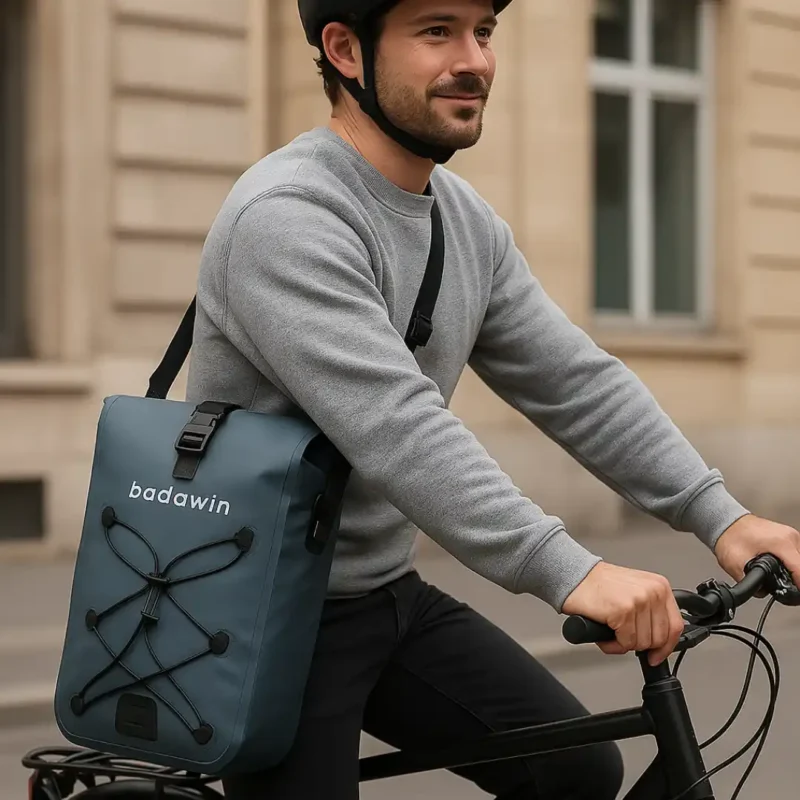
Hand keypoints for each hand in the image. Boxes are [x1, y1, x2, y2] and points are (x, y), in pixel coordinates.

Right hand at [562, 562, 684, 665]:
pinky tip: (604, 633)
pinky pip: (625, 643)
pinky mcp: (623, 611)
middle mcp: (653, 592)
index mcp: (659, 586)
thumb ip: (650, 612)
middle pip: (659, 639)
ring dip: (623, 644)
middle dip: (639, 644)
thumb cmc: (599, 585)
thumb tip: (659, 641)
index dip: (666, 647)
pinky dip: (612, 644)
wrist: (574, 575)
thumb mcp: (635, 592)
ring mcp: (639, 601)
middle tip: (622, 637)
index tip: (656, 655)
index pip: (675, 626)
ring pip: (642, 643)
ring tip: (611, 632)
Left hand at [714, 514, 799, 588]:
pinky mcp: (786, 536)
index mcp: (782, 543)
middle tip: (781, 587)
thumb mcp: (736, 564)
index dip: (797, 586)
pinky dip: (788, 563)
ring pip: (798, 560)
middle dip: (793, 579)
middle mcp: (789, 537)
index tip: (793, 595)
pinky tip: (778, 567)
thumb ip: (750, 581)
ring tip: (778, 576)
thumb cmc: (729, 536)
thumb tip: (761, 592)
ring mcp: (789, 535)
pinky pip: (793, 554)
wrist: (724, 522)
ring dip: (791, 570)